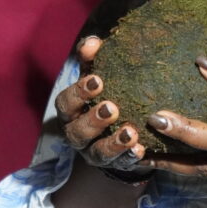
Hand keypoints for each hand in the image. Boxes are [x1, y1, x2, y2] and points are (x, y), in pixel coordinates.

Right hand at [54, 35, 146, 168]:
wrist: (122, 124)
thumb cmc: (106, 93)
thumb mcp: (98, 76)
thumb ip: (92, 59)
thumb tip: (92, 42)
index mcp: (71, 111)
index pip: (65, 103)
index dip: (78, 93)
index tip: (97, 81)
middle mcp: (77, 134)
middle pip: (77, 132)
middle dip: (93, 120)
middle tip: (112, 108)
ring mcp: (94, 153)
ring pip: (98, 153)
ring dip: (114, 144)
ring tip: (131, 132)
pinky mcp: (114, 165)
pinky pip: (121, 165)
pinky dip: (130, 158)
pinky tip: (142, 150)